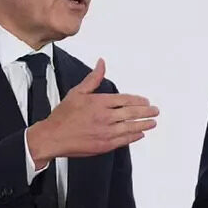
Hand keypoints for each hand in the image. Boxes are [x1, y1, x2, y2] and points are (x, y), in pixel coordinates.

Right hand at [26, 59, 157, 167]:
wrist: (52, 137)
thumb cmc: (63, 116)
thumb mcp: (77, 92)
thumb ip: (93, 78)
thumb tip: (102, 63)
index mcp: (99, 102)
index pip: (125, 99)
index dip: (138, 100)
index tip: (146, 101)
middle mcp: (104, 117)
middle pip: (131, 113)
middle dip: (146, 112)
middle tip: (155, 111)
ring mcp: (105, 132)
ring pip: (130, 127)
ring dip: (144, 124)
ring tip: (153, 122)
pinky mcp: (104, 145)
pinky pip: (123, 140)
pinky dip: (134, 137)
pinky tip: (140, 134)